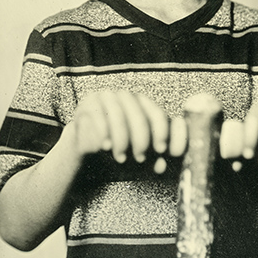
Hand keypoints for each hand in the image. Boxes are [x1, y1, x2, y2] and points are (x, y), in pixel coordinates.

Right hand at [71, 90, 187, 171]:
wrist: (88, 151)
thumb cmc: (120, 153)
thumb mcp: (142, 158)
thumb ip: (158, 156)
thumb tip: (169, 157)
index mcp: (144, 106)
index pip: (157, 114)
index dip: (162, 132)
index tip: (161, 150)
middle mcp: (127, 98)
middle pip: (138, 115)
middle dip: (141, 140)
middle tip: (139, 159)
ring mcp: (106, 98)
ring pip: (118, 115)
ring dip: (122, 140)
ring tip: (120, 158)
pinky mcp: (88, 104)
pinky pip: (97, 115)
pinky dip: (103, 133)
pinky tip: (105, 147)